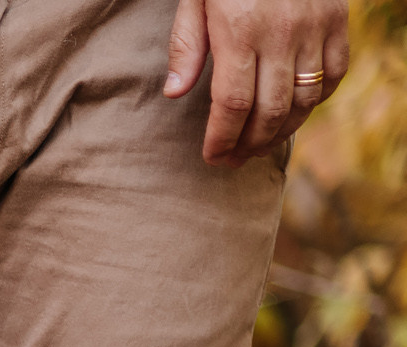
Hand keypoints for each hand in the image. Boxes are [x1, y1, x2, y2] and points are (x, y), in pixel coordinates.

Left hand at [165, 0, 348, 166]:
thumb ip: (186, 45)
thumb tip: (174, 94)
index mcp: (240, 31)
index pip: (233, 104)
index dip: (223, 139)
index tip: (213, 157)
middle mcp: (282, 33)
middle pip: (270, 110)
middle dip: (250, 144)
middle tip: (235, 159)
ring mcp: (316, 27)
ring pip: (305, 99)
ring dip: (282, 130)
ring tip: (260, 144)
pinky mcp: (339, 20)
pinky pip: (334, 73)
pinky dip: (316, 99)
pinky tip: (293, 111)